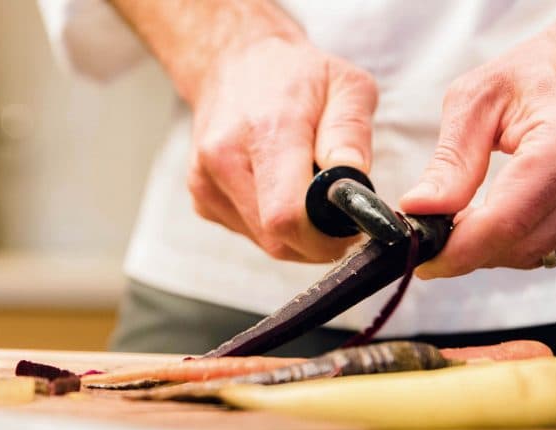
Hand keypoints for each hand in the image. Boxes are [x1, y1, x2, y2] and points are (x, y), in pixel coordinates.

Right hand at [187, 36, 377, 261]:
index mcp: (265, 131)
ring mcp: (206, 182)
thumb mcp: (346, 85)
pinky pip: (250, 233)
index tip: (352, 228)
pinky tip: (280, 187)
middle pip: (277, 239)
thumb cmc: (296, 75)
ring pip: (265, 242)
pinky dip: (274, 224)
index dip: (326, 237)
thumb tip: (352, 179)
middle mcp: (224, 160)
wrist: (235, 62)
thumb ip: (351, 132)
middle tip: (341, 214)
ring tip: (309, 190)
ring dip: (297, 232)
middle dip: (318, 239)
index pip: (286, 216)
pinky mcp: (202, 198)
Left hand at [400, 29, 555, 278]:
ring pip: (538, 255)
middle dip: (471, 246)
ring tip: (480, 207)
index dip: (458, 250)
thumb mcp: (479, 98)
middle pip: (522, 245)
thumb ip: (450, 161)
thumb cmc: (543, 73)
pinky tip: (522, 207)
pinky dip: (529, 240)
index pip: (508, 222)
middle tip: (440, 227)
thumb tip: (419, 211)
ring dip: (498, 244)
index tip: (424, 260)